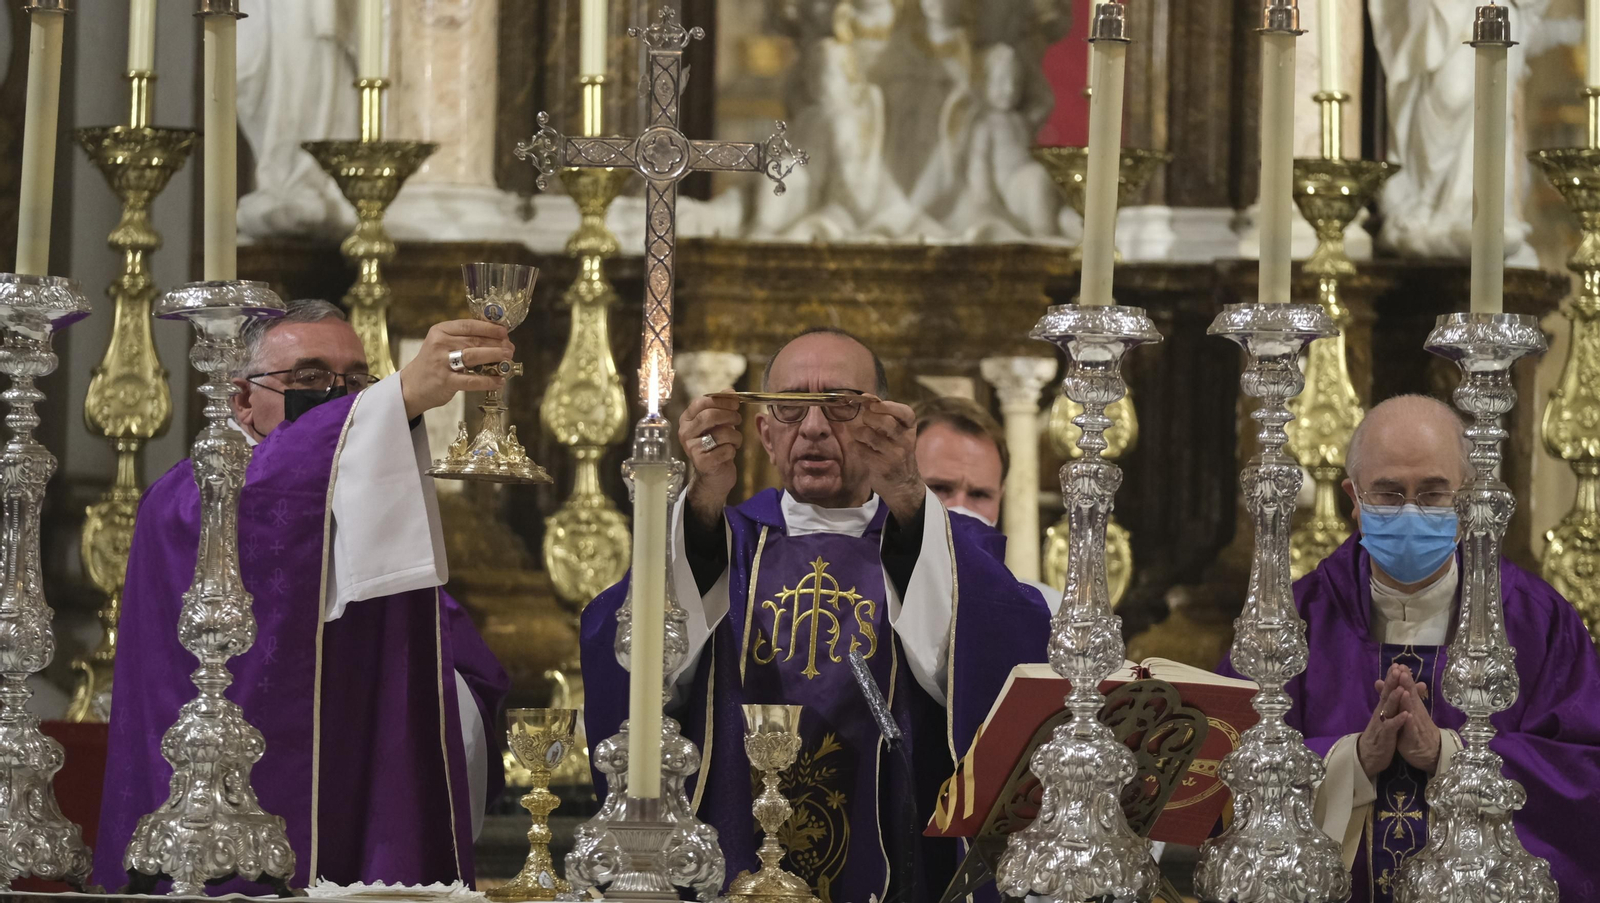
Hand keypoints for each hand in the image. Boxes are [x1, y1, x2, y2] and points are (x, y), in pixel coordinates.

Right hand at [399, 320, 515, 419]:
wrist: (412, 386)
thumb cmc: (434, 363)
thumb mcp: (443, 344)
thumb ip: (464, 339)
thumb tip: (498, 339)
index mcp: (441, 331)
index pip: (469, 325)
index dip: (489, 328)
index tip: (504, 332)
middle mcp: (440, 344)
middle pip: (474, 341)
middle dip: (496, 344)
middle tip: (510, 348)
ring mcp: (441, 363)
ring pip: (473, 357)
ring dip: (494, 357)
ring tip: (508, 358)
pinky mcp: (445, 381)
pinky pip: (471, 380)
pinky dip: (487, 381)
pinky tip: (499, 381)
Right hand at [678, 390, 742, 526]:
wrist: (712, 476)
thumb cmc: (715, 446)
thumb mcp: (717, 424)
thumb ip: (721, 407)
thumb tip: (730, 391)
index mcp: (686, 420)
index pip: (701, 402)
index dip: (721, 400)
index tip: (735, 403)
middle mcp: (685, 433)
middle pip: (709, 416)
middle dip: (730, 416)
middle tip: (738, 420)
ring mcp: (692, 449)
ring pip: (720, 434)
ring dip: (735, 436)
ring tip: (735, 440)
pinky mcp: (702, 463)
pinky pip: (725, 450)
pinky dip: (732, 451)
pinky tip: (729, 453)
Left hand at [852, 398, 922, 521]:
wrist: (903, 484)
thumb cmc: (896, 452)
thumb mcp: (898, 433)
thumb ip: (885, 416)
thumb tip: (865, 399)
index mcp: (910, 429)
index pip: (905, 412)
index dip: (887, 405)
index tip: (870, 401)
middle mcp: (906, 441)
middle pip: (886, 422)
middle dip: (869, 417)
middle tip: (865, 419)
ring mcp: (895, 456)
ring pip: (870, 435)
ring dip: (859, 432)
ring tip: (860, 435)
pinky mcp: (883, 468)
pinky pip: (861, 450)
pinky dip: (856, 446)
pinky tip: (860, 448)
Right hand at [1357, 664, 1409, 776]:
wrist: (1367, 757)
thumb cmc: (1380, 736)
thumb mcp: (1387, 719)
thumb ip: (1392, 705)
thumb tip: (1398, 690)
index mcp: (1382, 709)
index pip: (1387, 690)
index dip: (1392, 678)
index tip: (1398, 664)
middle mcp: (1381, 714)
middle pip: (1386, 695)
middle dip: (1392, 683)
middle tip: (1397, 669)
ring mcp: (1382, 724)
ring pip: (1388, 709)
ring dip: (1395, 699)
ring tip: (1402, 689)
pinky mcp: (1385, 736)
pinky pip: (1392, 727)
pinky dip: (1399, 720)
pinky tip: (1406, 715)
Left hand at [1394, 671, 1441, 772]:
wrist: (1430, 752)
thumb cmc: (1415, 728)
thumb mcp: (1404, 711)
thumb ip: (1396, 696)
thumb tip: (1386, 681)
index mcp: (1412, 705)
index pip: (1407, 689)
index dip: (1402, 678)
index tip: (1398, 664)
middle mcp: (1415, 712)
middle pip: (1411, 696)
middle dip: (1406, 684)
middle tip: (1402, 670)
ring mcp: (1416, 724)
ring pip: (1412, 711)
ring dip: (1408, 701)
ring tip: (1405, 690)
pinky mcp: (1414, 738)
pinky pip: (1412, 730)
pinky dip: (1409, 723)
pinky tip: (1408, 716)